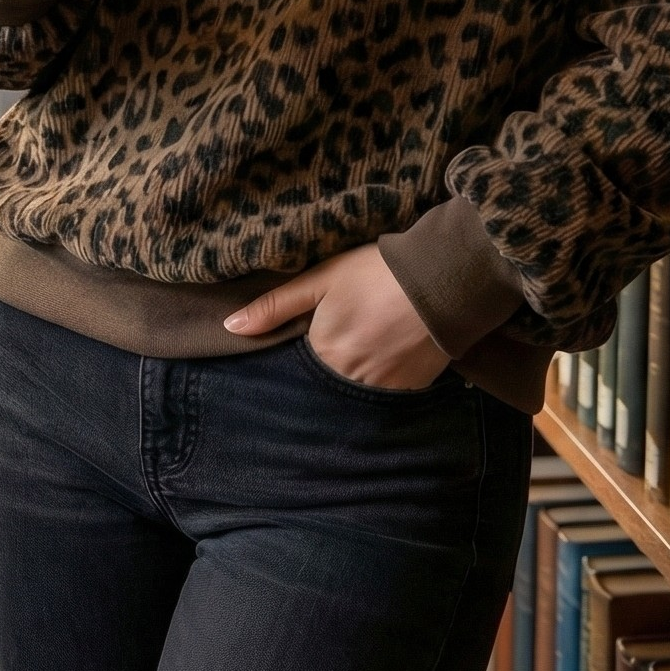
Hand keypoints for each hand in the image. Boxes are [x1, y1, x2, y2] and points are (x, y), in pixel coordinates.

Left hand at [223, 243, 449, 389]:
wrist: (438, 280)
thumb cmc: (374, 274)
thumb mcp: (320, 279)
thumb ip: (275, 306)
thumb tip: (230, 326)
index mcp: (322, 353)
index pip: (299, 368)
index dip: (303, 352)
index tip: (314, 336)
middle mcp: (348, 380)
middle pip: (327, 383)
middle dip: (328, 369)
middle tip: (346, 337)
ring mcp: (381, 391)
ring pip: (355, 393)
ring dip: (354, 376)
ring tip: (367, 346)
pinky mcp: (409, 391)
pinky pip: (385, 396)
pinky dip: (382, 381)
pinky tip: (388, 355)